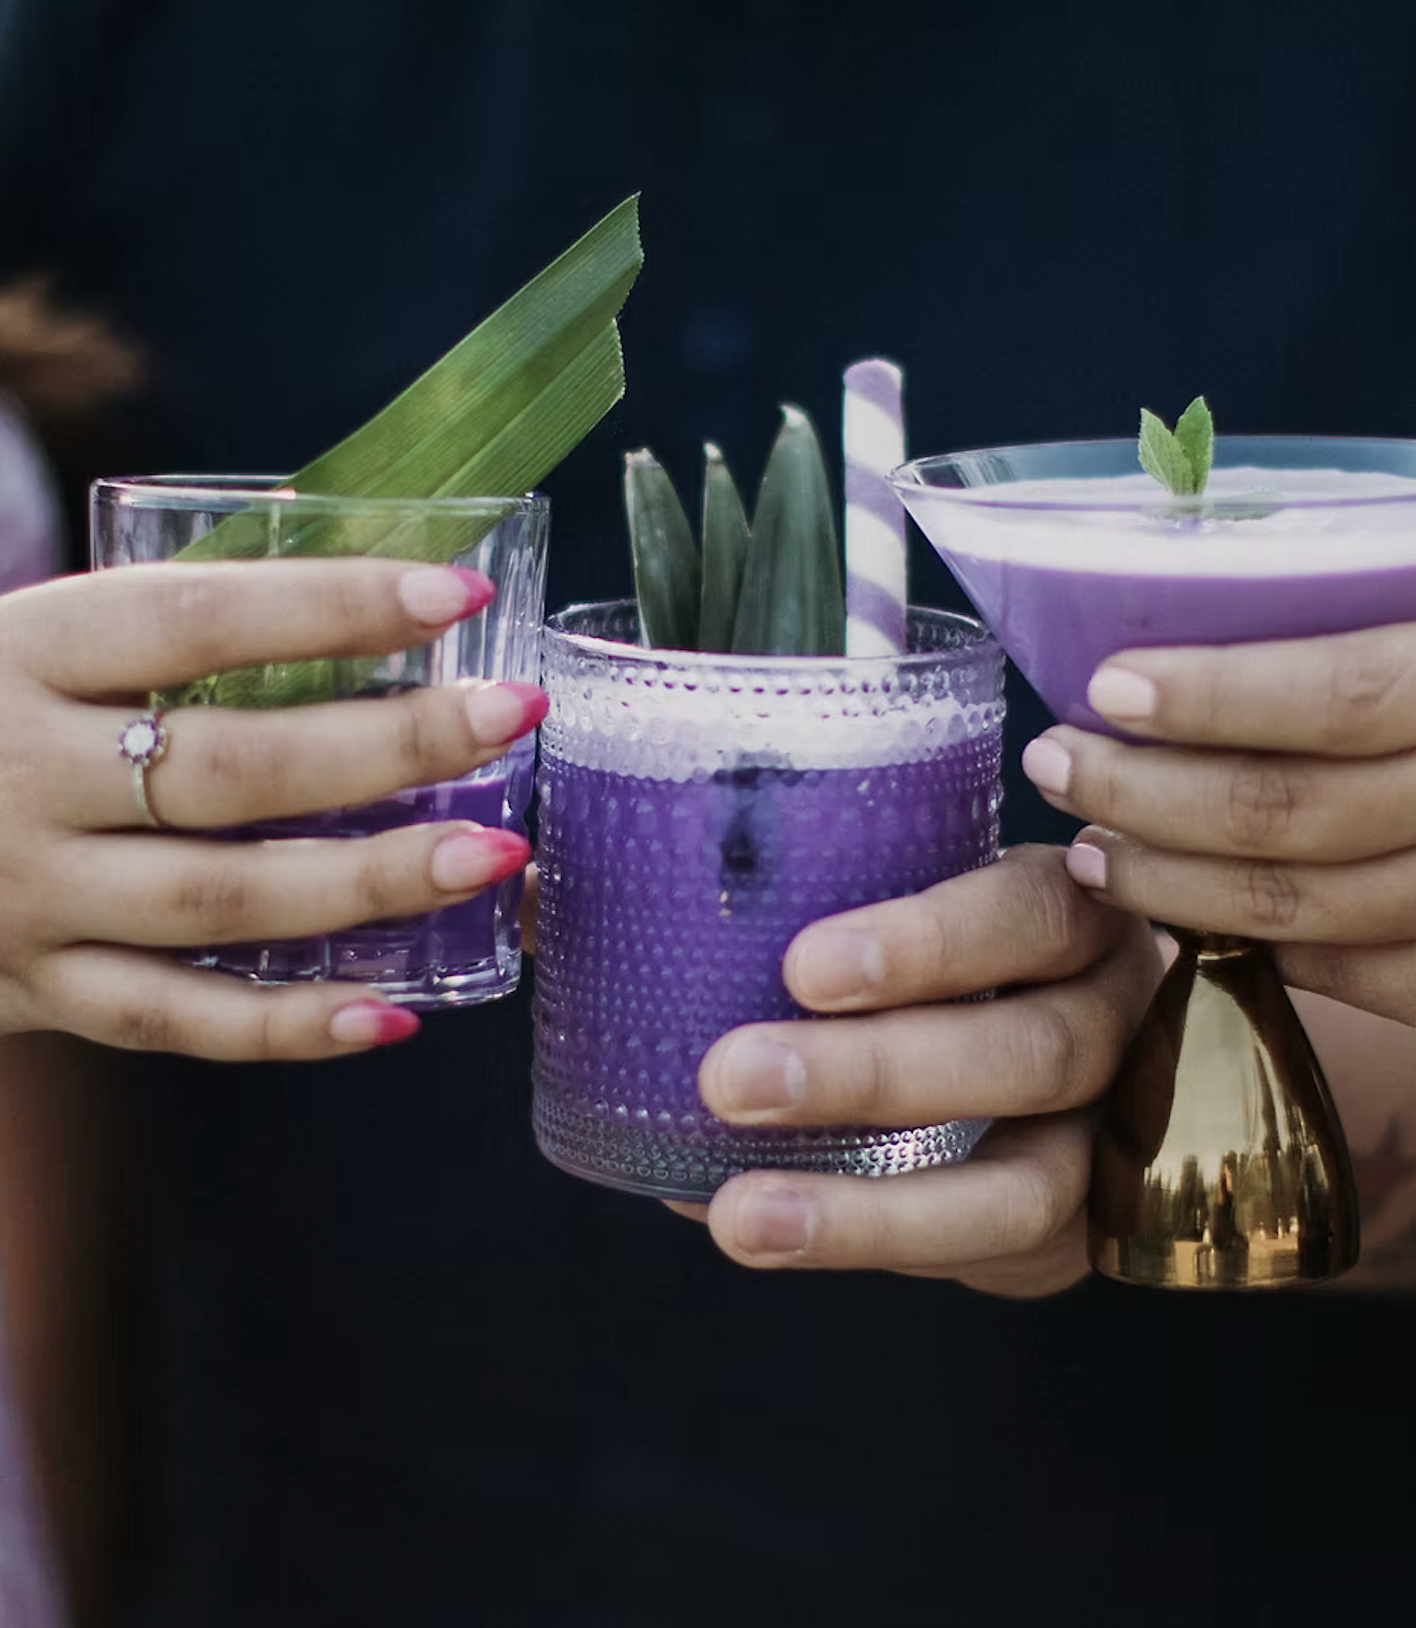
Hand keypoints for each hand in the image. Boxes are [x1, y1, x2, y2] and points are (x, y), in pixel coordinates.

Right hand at [0, 559, 544, 1055]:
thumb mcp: (27, 641)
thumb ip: (163, 633)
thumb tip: (376, 597)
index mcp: (21, 652)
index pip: (195, 618)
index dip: (329, 603)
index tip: (453, 592)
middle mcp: (21, 774)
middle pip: (228, 766)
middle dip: (386, 743)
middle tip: (512, 718)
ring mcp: (27, 894)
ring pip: (220, 900)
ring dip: (370, 884)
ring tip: (495, 855)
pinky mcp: (35, 987)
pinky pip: (175, 1019)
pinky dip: (287, 1027)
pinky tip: (394, 1015)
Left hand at [669, 846, 1159, 1296]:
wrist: (1043, 1040)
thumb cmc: (938, 945)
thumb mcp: (898, 885)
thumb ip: (763, 885)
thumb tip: (542, 896)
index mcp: (1074, 913)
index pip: (1028, 914)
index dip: (927, 943)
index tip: (801, 966)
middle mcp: (1120, 1020)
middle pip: (1031, 1053)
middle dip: (876, 1074)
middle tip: (731, 1077)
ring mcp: (1116, 1138)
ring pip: (1024, 1188)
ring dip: (873, 1209)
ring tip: (740, 1215)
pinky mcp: (1081, 1231)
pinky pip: (993, 1258)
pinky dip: (874, 1246)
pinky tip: (768, 1233)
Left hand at [1020, 624, 1415, 1026]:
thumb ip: (1349, 623)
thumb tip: (1201, 605)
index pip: (1343, 697)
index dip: (1216, 697)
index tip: (1106, 687)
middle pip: (1288, 811)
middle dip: (1143, 792)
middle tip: (1052, 761)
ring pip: (1302, 902)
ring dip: (1172, 880)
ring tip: (1085, 851)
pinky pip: (1357, 975)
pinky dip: (1258, 945)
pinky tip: (1184, 917)